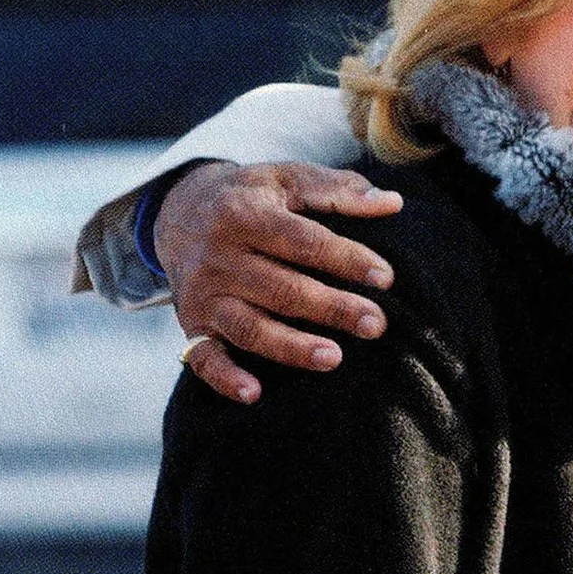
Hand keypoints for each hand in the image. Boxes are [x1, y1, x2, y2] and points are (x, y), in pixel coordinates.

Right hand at [159, 162, 404, 403]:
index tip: (386, 278)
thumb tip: (393, 203)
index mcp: (245, 215)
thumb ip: (338, 189)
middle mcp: (220, 257)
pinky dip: (225, 378)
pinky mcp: (193, 324)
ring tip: (334, 358)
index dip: (346, 259)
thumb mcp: (287, 179)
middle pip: (281, 288)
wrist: (179, 211)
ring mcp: (204, 295)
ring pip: (249, 327)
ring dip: (291, 347)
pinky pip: (203, 357)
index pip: (303, 241)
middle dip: (331, 308)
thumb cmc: (250, 197)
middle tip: (375, 324)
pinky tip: (254, 394)